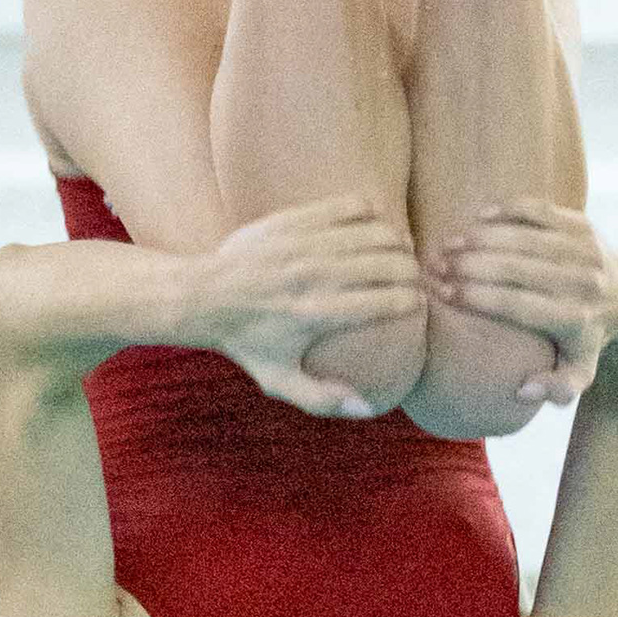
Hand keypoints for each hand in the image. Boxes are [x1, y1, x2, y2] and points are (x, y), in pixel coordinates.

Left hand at [191, 195, 426, 415]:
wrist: (202, 298)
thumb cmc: (246, 342)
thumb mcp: (279, 381)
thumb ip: (324, 399)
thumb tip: (368, 409)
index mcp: (318, 316)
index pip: (386, 302)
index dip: (412, 301)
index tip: (416, 303)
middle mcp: (314, 277)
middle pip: (387, 264)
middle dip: (412, 270)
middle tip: (413, 277)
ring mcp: (302, 245)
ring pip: (372, 232)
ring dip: (396, 240)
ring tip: (400, 250)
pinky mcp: (291, 221)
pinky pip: (346, 207)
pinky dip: (369, 212)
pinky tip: (375, 222)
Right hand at [424, 198, 617, 404]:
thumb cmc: (588, 337)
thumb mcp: (580, 372)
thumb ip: (556, 389)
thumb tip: (524, 391)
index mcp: (577, 319)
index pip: (520, 305)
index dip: (480, 297)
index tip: (447, 293)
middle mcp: (585, 281)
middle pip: (519, 269)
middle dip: (472, 265)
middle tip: (437, 265)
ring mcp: (585, 248)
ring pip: (526, 237)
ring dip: (483, 238)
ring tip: (449, 244)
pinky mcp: (583, 223)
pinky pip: (540, 211)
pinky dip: (508, 211)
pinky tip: (477, 218)